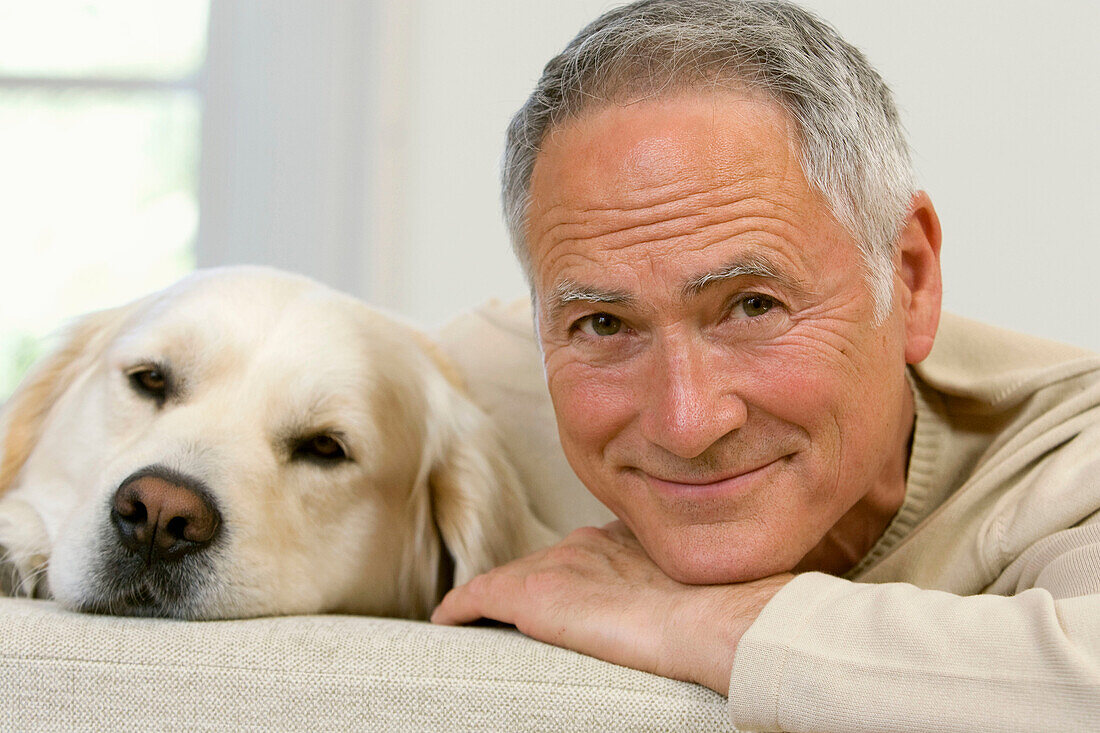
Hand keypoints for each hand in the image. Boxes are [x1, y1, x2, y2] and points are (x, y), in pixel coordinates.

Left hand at [430, 521, 791, 693]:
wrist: (714, 619)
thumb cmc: (723, 612)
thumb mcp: (696, 588)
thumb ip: (673, 587)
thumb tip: (685, 610)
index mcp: (624, 538)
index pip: (581, 553)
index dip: (567, 572)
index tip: (561, 589)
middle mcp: (586, 543)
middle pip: (542, 563)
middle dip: (527, 584)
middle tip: (506, 611)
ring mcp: (559, 565)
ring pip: (510, 579)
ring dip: (491, 598)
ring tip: (470, 617)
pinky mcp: (533, 595)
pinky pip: (479, 596)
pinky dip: (461, 607)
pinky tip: (445, 621)